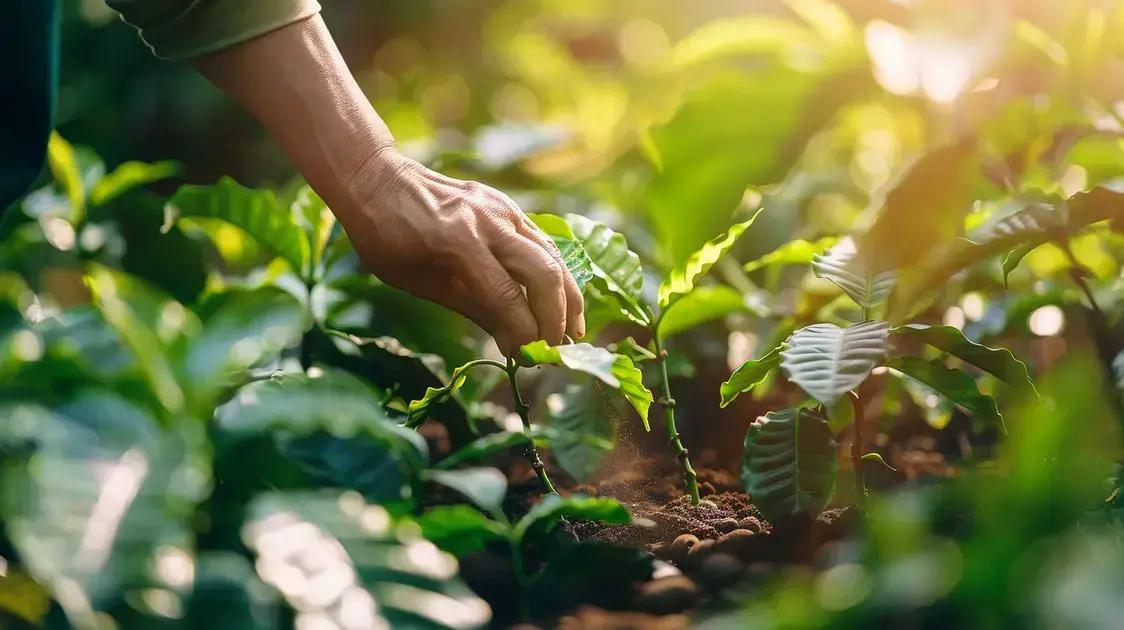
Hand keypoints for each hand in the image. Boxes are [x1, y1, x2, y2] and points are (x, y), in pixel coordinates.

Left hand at [190, 16, 581, 352]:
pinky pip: (543, 244)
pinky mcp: (508, 206)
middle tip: (555, 350)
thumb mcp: (420, 282)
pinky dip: (557, 275)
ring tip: (572, 332)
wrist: (378, 179)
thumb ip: (474, 308)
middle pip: (543, 274)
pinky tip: (561, 301)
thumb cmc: (387, 238)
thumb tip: (514, 345)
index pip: (507, 298)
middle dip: (556, 318)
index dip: (525, 334)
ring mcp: (502, 208)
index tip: (529, 360)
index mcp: (457, 241)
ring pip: (552, 256)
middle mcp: (488, 221)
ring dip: (568, 298)